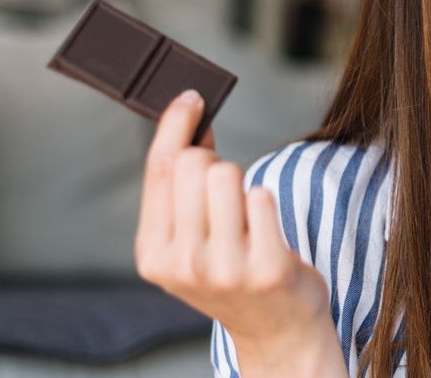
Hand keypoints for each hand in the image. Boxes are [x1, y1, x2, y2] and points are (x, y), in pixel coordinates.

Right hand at [133, 90, 334, 356]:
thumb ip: (182, 192)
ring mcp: (225, 269)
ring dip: (242, 183)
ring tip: (247, 217)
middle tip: (226, 187)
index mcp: (153, 255)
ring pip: (228, 174)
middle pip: (193, 164)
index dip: (175, 124)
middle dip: (214, 160)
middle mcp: (183, 264)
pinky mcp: (267, 268)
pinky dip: (266, 201)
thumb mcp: (192, 242)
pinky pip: (263, 196)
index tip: (191, 97)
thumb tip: (190, 123)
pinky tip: (266, 230)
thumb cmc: (234, 275)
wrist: (277, 332)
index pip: (159, 170)